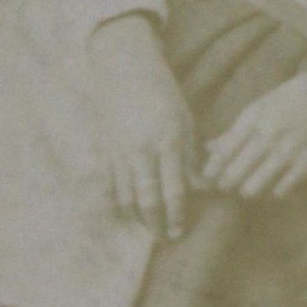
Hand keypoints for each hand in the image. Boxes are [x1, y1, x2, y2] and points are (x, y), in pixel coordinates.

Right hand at [86, 13, 197, 238]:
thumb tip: (202, 188)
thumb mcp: (185, 121)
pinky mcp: (104, 150)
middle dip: (158, 224)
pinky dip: (118, 204)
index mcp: (167, 141)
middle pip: (148, 200)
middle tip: (167, 238)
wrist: (124, 68)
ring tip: (150, 229)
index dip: (179, 214)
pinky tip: (128, 214)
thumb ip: (191, 157)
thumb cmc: (162, 92)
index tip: (182, 231)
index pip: (175, 189)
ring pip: (126, 197)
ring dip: (138, 219)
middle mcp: (142, 150)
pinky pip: (110, 186)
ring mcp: (120, 151)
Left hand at [201, 60, 306, 197]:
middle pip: (234, 174)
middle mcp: (267, 136)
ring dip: (247, 190)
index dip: (210, 171)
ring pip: (253, 187)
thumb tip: (209, 147)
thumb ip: (236, 129)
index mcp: (253, 118)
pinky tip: (275, 185)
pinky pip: (281, 190)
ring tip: (249, 187)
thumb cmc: (295, 97)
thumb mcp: (262, 105)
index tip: (207, 178)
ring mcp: (288, 151)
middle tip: (226, 186)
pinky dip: (275, 191)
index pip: (222, 152)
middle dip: (225, 184)